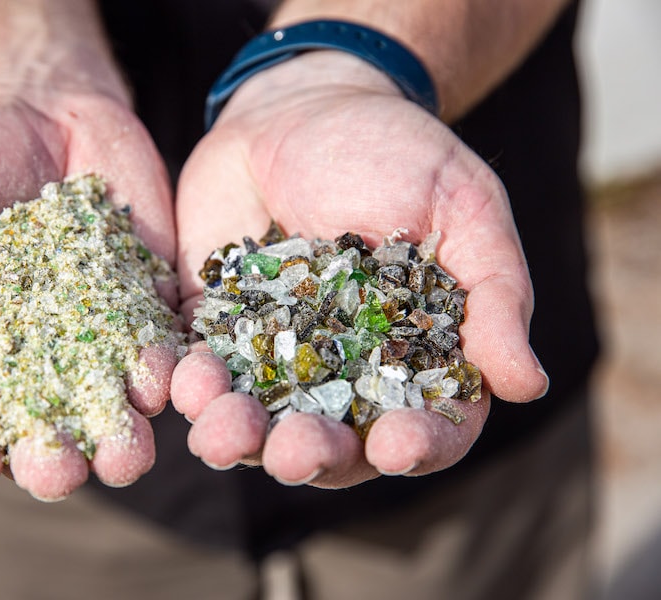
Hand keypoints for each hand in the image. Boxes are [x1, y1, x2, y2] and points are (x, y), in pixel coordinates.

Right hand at [0, 93, 176, 499]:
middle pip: (42, 436)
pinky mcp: (146, 309)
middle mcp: (31, 365)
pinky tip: (168, 382)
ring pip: (112, 411)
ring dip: (121, 442)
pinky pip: (162, 351)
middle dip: (51, 463)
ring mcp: (95, 340)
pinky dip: (169, 373)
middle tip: (58, 470)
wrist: (34, 106)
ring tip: (126, 453)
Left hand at [171, 51, 547, 487]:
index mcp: (414, 356)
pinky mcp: (214, 329)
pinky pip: (196, 373)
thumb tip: (528, 384)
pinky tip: (182, 381)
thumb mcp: (462, 210)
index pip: (427, 425)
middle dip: (311, 455)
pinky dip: (187, 386)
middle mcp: (342, 372)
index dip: (416, 446)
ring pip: (255, 423)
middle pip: (331, 442)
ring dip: (236, 438)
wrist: (301, 107)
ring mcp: (272, 355)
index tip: (396, 445)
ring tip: (221, 430)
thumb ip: (493, 295)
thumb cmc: (395, 153)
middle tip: (294, 450)